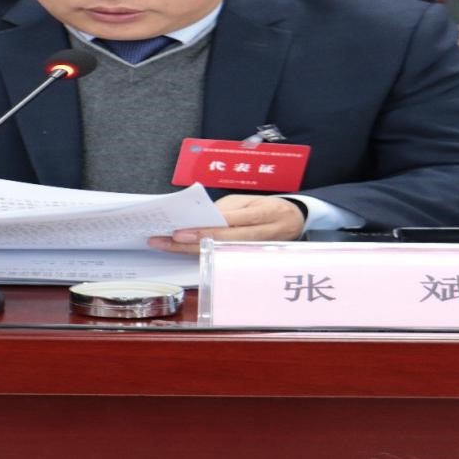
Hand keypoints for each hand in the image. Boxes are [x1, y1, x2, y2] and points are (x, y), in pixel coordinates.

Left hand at [147, 194, 305, 254]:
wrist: (295, 221)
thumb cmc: (268, 207)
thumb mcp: (250, 200)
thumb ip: (227, 210)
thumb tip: (200, 220)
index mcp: (262, 214)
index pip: (228, 224)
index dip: (202, 230)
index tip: (178, 231)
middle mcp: (259, 236)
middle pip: (220, 243)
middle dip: (189, 244)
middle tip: (163, 241)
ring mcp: (254, 250)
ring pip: (218, 253)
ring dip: (189, 251)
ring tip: (166, 245)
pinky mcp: (248, 258)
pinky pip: (222, 257)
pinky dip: (200, 253)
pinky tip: (182, 250)